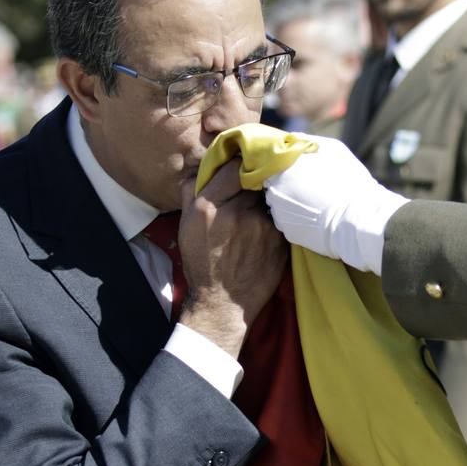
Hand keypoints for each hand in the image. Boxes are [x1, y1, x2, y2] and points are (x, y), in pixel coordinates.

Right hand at [176, 159, 286, 357]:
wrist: (222, 303)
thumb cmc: (202, 263)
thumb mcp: (186, 225)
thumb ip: (192, 191)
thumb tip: (205, 166)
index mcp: (209, 207)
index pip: (233, 167)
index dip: (241, 161)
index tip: (245, 161)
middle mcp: (236, 213)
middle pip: (256, 179)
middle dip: (256, 178)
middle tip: (257, 180)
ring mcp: (261, 228)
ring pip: (270, 198)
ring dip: (267, 198)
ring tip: (259, 209)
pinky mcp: (279, 241)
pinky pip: (280, 217)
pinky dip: (276, 218)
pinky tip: (266, 228)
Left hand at [263, 136, 407, 273]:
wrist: (360, 220)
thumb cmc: (349, 181)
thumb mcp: (333, 149)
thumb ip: (307, 141)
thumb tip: (293, 138)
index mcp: (283, 168)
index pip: (273, 164)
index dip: (286, 166)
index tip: (301, 169)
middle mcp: (274, 192)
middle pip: (275, 185)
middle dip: (288, 184)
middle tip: (311, 186)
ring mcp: (279, 215)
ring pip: (280, 204)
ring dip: (292, 202)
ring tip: (316, 203)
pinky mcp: (288, 233)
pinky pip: (289, 221)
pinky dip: (298, 218)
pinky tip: (316, 217)